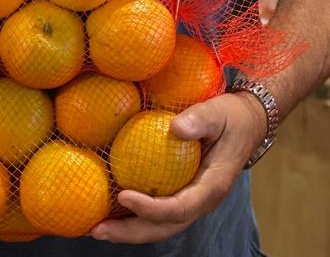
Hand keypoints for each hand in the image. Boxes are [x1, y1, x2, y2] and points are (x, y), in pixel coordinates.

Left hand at [89, 91, 266, 244]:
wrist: (247, 123)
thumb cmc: (231, 117)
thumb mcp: (219, 112)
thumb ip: (200, 119)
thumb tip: (176, 126)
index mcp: (212, 186)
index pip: (179, 208)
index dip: (151, 208)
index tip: (123, 194)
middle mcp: (201, 200)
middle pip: (165, 227)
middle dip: (131, 232)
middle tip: (99, 230)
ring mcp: (192, 198)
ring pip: (160, 225)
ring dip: (129, 229)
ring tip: (97, 229)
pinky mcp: (182, 191)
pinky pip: (158, 210)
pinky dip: (135, 215)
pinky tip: (111, 208)